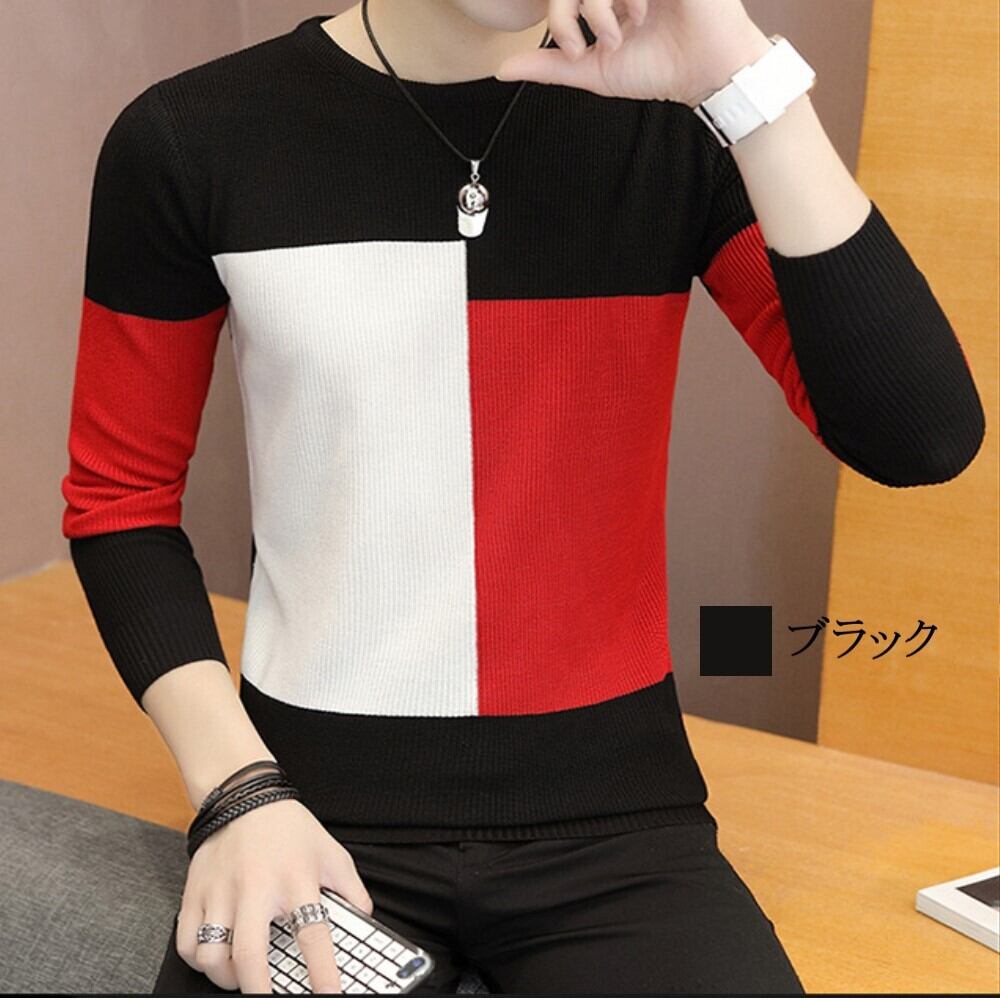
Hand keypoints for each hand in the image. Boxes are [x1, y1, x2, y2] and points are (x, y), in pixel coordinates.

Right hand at [175, 798, 373, 994]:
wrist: (245, 796)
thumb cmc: (290, 829)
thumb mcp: (331, 853)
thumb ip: (351, 891)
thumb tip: (364, 924)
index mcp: (296, 879)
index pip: (313, 934)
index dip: (323, 973)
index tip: (330, 996)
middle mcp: (256, 888)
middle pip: (250, 957)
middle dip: (259, 991)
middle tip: (269, 999)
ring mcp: (221, 892)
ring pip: (212, 956)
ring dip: (227, 978)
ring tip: (242, 976)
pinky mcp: (194, 892)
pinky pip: (186, 944)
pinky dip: (199, 961)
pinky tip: (217, 957)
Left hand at [495, 0, 773, 106]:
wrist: (706, 71)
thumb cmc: (658, 68)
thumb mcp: (594, 70)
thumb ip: (550, 66)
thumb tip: (502, 70)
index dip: (557, 15)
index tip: (570, 49)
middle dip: (569, 9)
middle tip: (583, 43)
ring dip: (598, 5)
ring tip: (618, 34)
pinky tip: (642, 16)